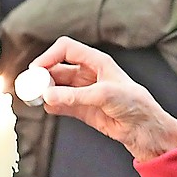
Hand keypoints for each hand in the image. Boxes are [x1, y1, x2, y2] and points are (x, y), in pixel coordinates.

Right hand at [32, 37, 176, 160]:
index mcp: (96, 61)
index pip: (66, 49)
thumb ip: (74, 96)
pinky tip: (49, 107)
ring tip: (37, 98)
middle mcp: (87, 74)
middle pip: (56, 68)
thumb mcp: (103, 95)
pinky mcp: (81, 109)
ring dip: (45, 91)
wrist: (144, 128)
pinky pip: (60, 103)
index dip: (49, 56)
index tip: (36, 69)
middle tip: (31, 87)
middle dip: (43, 75)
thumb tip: (48, 95)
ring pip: (56, 86)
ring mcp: (83, 91)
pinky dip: (51, 105)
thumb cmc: (133, 103)